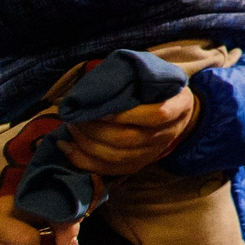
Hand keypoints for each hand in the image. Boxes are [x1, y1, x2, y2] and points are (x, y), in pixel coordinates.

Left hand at [61, 85, 198, 174]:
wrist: (178, 115)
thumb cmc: (161, 90)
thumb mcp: (158, 76)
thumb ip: (138, 76)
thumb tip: (102, 82)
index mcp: (178, 108)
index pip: (156, 115)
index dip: (126, 115)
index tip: (101, 108)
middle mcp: (166, 135)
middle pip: (128, 139)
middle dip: (96, 129)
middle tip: (76, 116)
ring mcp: (150, 153)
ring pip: (115, 156)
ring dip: (86, 143)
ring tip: (70, 127)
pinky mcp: (135, 166)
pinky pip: (106, 169)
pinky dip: (81, 159)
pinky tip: (65, 146)